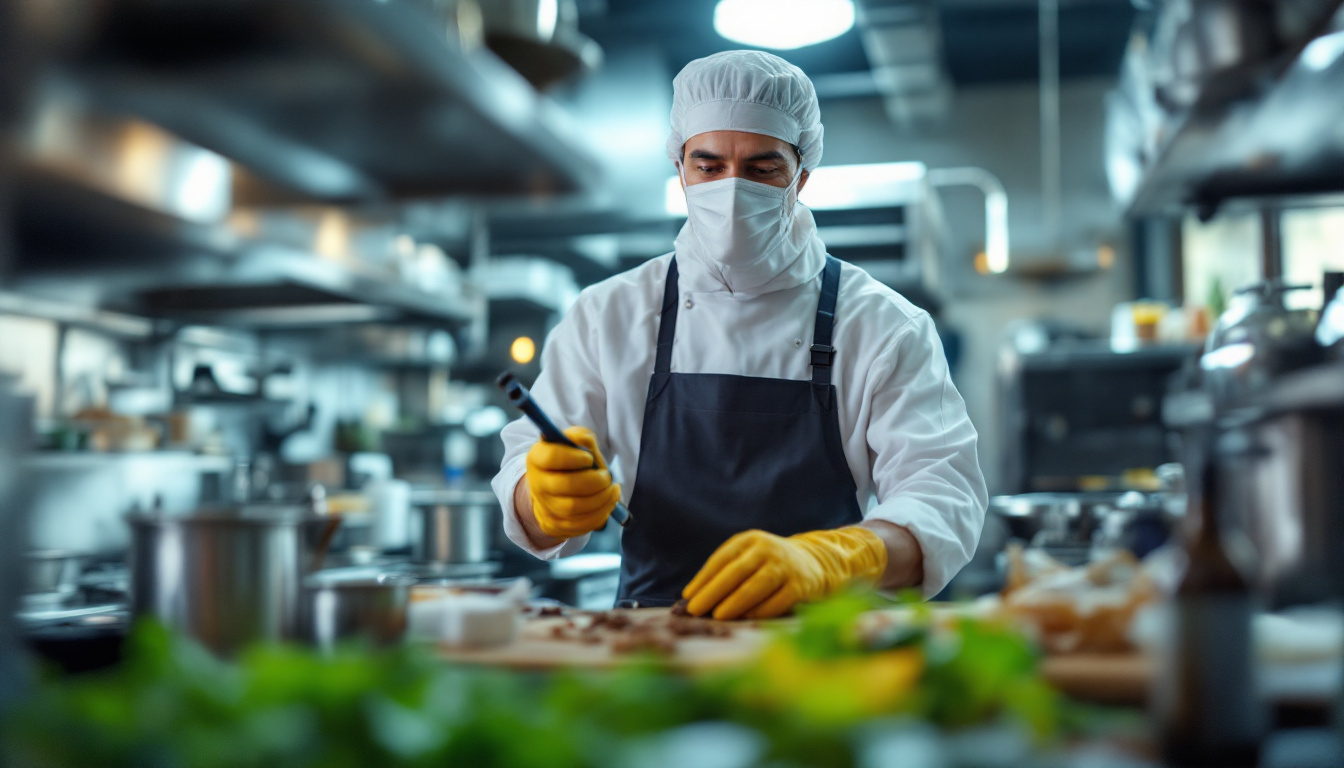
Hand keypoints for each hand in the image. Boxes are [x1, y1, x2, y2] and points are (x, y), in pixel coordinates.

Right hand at [525, 427, 620, 538]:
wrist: (556, 488)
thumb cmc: (570, 461)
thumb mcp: (573, 444)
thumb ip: (580, 436)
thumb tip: (584, 439)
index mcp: (537, 458)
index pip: (552, 457)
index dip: (575, 457)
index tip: (589, 458)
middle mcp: (537, 484)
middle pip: (566, 485)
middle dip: (594, 481)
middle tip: (606, 476)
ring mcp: (545, 507)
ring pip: (574, 508)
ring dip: (601, 498)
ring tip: (612, 488)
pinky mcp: (556, 525)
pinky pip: (581, 524)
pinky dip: (601, 512)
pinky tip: (609, 501)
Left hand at [682, 527, 887, 619]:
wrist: (815, 562)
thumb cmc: (770, 565)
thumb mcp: (749, 558)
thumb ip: (725, 572)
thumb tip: (693, 596)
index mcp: (751, 540)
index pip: (722, 559)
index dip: (704, 578)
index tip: (688, 597)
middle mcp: (768, 549)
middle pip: (736, 572)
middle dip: (713, 592)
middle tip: (695, 609)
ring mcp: (786, 567)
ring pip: (756, 586)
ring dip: (735, 602)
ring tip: (717, 616)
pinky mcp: (801, 586)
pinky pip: (777, 601)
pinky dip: (760, 611)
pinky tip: (745, 618)